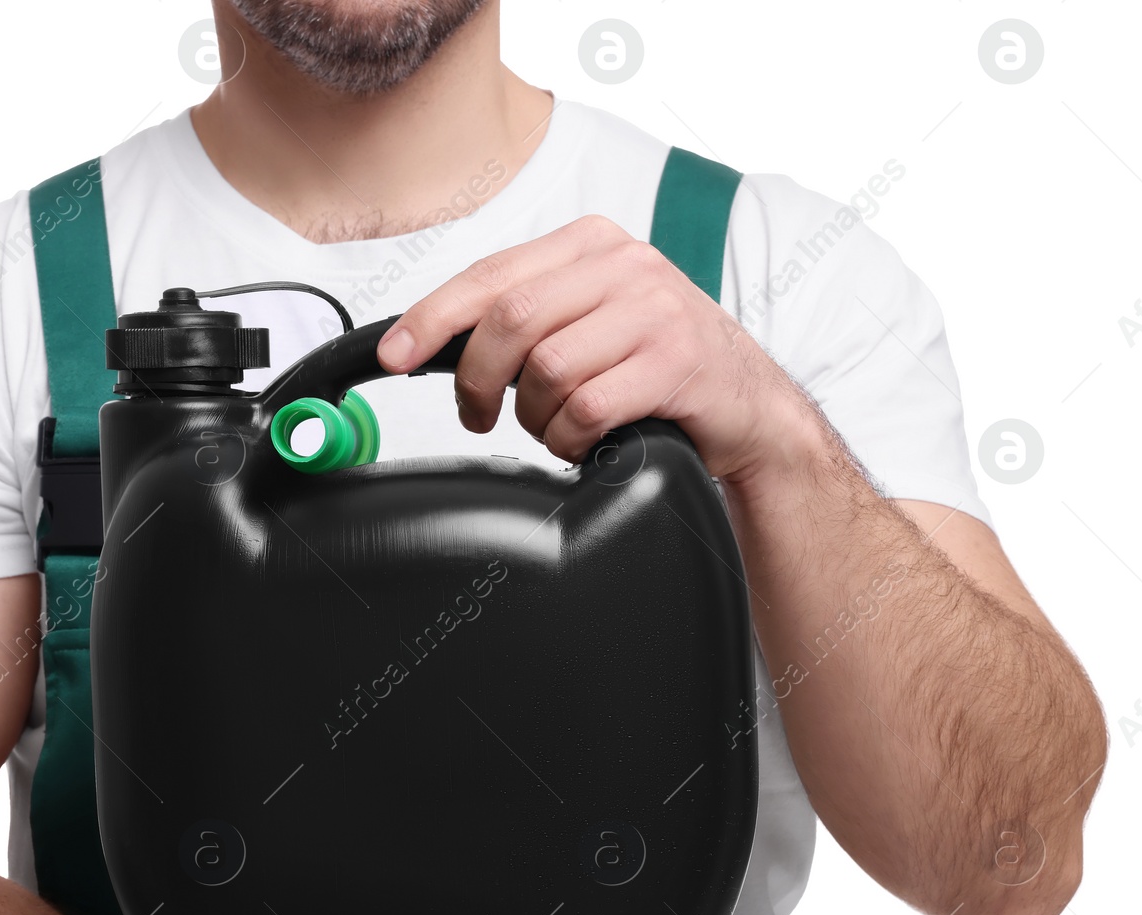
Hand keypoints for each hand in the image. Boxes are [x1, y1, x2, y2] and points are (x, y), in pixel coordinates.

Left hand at [376, 215, 814, 481]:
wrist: (746, 405)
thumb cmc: (655, 366)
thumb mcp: (590, 322)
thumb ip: (526, 319)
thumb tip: (430, 344)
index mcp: (591, 245)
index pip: (490, 274)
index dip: (432, 317)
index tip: (395, 354)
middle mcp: (624, 265)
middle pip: (510, 318)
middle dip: (478, 379)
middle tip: (478, 415)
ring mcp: (655, 311)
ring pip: (548, 368)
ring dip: (536, 417)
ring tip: (557, 428)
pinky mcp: (676, 363)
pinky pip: (588, 407)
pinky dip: (571, 438)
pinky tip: (586, 441)